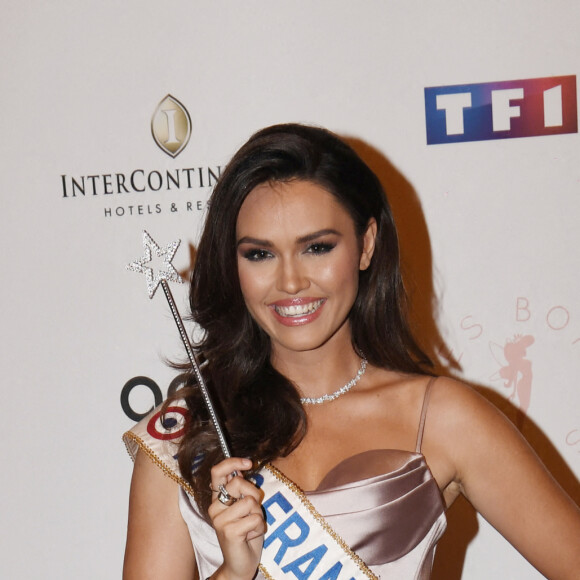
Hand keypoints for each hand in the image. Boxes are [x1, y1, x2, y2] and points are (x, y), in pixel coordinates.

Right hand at [208, 458, 264, 579]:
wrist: (240, 564)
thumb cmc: (245, 532)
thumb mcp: (245, 507)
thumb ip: (242, 490)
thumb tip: (244, 467)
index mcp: (217, 499)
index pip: (217, 472)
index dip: (232, 462)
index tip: (248, 463)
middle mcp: (215, 507)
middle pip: (238, 482)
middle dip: (253, 493)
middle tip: (253, 510)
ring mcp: (220, 520)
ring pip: (250, 501)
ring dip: (258, 514)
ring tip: (250, 526)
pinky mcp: (229, 531)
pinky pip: (255, 518)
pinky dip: (259, 527)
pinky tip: (250, 536)